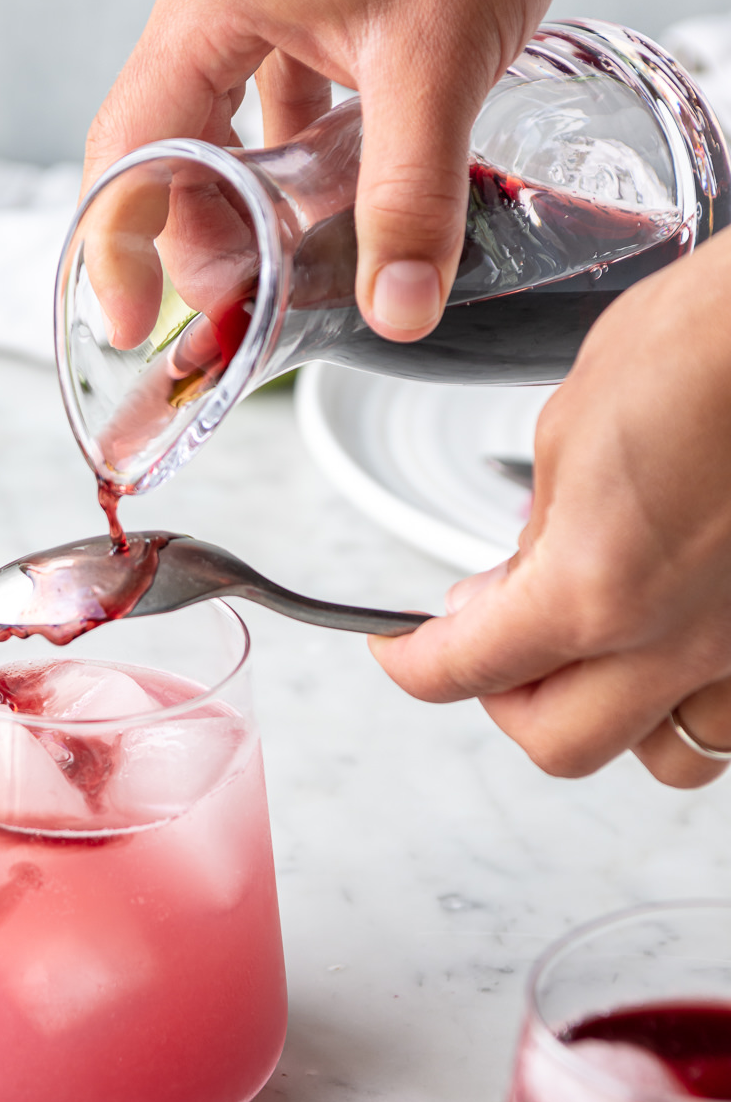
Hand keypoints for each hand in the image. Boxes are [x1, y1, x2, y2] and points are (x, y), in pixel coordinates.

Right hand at [83, 0, 597, 342]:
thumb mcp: (438, 66)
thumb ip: (412, 198)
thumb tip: (397, 308)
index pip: (126, 145)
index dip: (117, 246)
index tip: (126, 323)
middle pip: (165, 145)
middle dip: (201, 234)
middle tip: (250, 304)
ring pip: (215, 123)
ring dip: (246, 197)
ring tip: (289, 259)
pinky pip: (263, 92)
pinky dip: (288, 154)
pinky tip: (331, 190)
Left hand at [370, 228, 730, 788]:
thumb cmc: (704, 346)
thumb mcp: (570, 431)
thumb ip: (539, 530)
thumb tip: (518, 578)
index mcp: (594, 590)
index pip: (466, 669)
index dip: (413, 663)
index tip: (402, 652)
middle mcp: (676, 642)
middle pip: (557, 742)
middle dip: (505, 699)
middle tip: (490, 646)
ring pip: (667, 755)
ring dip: (612, 714)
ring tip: (594, 653)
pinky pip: (730, 713)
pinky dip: (693, 696)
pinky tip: (677, 636)